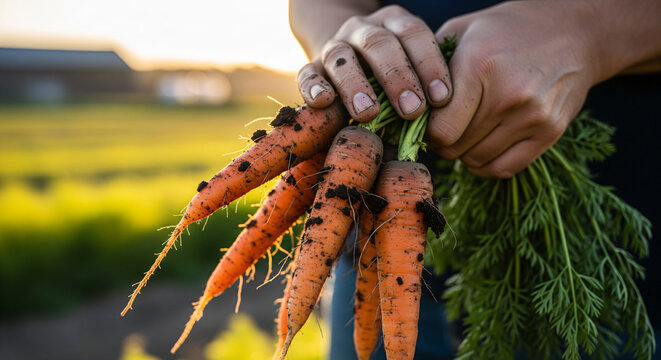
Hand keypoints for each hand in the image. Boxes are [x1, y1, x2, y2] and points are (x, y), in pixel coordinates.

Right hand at [296, 5, 451, 121]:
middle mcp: (363, 30)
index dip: (429, 63)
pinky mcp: (312, 67)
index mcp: (394, 24)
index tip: (441, 97)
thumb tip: (442, 128)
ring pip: (341, 57)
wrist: (349, 62)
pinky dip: (313, 87)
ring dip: (356, 85)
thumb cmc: (392, 79)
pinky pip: (308, 73)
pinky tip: (323, 102)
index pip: (413, 33)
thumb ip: (422, 90)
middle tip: (412, 109)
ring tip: (369, 113)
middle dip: (397, 77)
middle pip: (379, 43)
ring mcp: (335, 46)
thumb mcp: (412, 74)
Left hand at [427, 1, 600, 177]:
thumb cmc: (508, 30)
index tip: (428, 122)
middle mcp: (508, 95)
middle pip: (455, 148)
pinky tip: (484, 146)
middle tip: (446, 127)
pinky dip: (486, 165)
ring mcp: (533, 116)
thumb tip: (405, 104)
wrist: (575, 31)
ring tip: (467, 132)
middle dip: (443, 142)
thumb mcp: (463, 31)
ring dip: (464, 153)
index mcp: (479, 67)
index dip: (426, 131)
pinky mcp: (550, 131)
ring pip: (476, 161)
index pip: (440, 129)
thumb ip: (430, 65)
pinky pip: (504, 169)